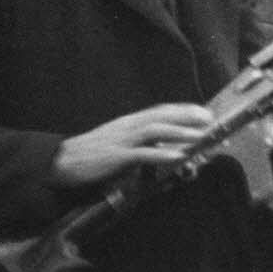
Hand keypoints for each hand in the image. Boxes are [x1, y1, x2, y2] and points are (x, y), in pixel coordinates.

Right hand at [51, 103, 214, 186]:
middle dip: (187, 116)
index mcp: (129, 122)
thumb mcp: (118, 143)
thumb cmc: (92, 154)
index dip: (182, 110)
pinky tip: (177, 155)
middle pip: (162, 116)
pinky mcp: (116, 156)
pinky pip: (142, 154)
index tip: (202, 111)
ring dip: (179, 132)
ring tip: (199, 136)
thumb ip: (138, 143)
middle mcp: (128, 126)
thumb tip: (159, 148)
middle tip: (210, 119)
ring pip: (155, 131)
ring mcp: (122, 140)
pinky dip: (162, 153)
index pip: (160, 111)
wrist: (63, 161)